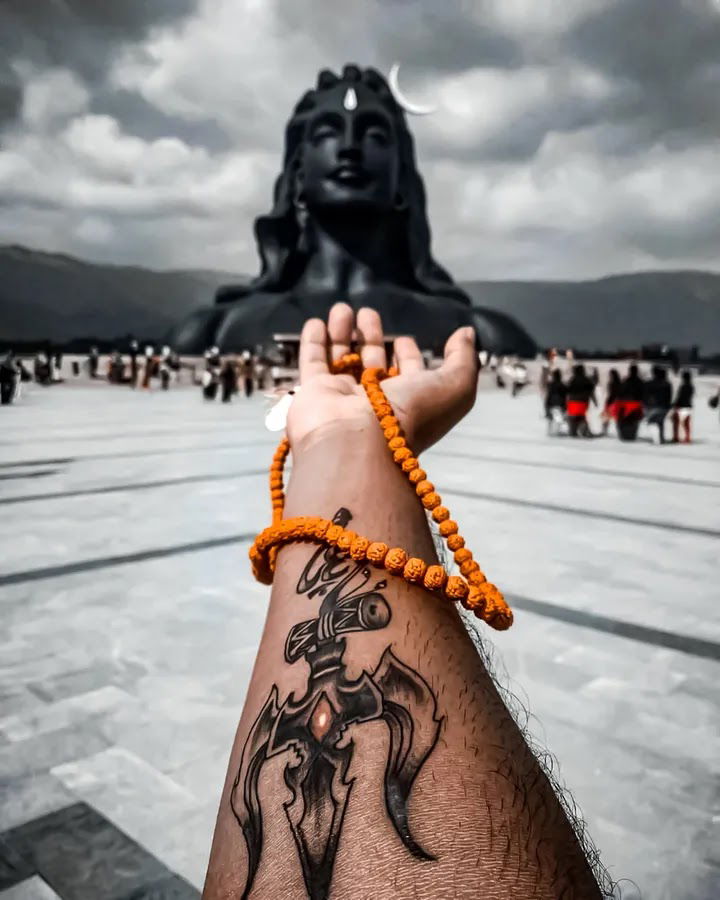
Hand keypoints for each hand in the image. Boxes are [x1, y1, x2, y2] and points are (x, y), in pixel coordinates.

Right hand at [287, 303, 477, 454]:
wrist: (359, 442)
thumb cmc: (410, 415)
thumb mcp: (454, 387)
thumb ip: (463, 359)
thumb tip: (466, 333)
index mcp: (407, 401)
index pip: (407, 374)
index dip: (408, 356)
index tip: (405, 339)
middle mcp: (373, 400)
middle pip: (372, 362)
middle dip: (372, 336)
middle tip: (368, 312)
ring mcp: (342, 397)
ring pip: (342, 358)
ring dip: (342, 332)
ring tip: (342, 308)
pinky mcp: (314, 393)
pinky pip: (312, 363)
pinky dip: (314, 342)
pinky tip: (316, 322)